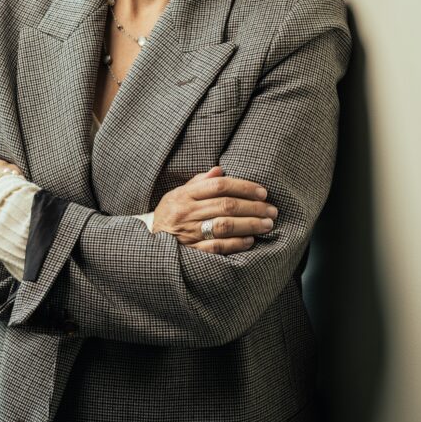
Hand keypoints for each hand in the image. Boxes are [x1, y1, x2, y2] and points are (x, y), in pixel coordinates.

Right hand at [152, 166, 277, 253]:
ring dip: (250, 224)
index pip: (219, 186)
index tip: (263, 192)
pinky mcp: (191, 252)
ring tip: (267, 224)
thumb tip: (220, 169)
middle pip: (226, 206)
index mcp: (184, 195)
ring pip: (224, 225)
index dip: (243, 187)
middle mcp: (187, 212)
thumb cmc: (168, 215)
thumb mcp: (177, 194)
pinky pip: (217, 247)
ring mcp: (189, 233)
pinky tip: (250, 240)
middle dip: (253, 207)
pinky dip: (236, 243)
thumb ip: (199, 182)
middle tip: (272, 210)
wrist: (147, 244)